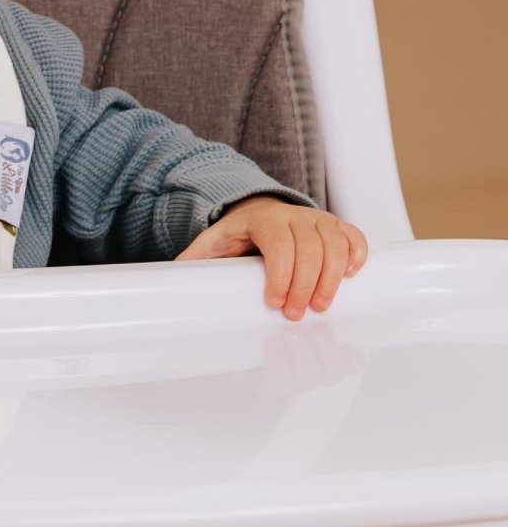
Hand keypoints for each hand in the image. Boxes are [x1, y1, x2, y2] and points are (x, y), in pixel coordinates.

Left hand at [175, 197, 367, 320]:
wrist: (257, 212)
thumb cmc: (236, 236)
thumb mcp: (211, 244)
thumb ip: (195, 261)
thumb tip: (170, 282)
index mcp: (261, 219)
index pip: (278, 241)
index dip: (280, 273)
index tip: (274, 302)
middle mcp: (293, 215)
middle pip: (309, 247)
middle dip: (305, 284)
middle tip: (296, 314)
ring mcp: (317, 219)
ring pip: (334, 244)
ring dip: (331, 278)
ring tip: (320, 306)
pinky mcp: (334, 226)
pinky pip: (353, 236)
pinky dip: (356, 255)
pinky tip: (350, 276)